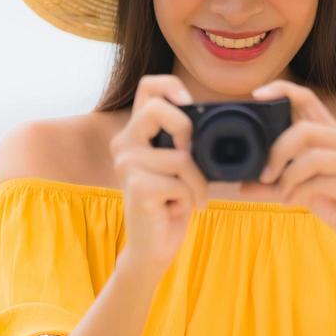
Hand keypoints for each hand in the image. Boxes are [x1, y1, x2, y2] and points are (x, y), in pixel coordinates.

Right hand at [108, 74, 207, 274]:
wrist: (153, 248)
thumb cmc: (171, 204)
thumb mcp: (180, 165)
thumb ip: (185, 140)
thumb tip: (212, 119)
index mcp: (134, 134)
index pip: (148, 87)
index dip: (172, 87)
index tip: (190, 105)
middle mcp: (123, 144)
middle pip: (157, 109)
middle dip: (186, 129)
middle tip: (191, 156)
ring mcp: (127, 165)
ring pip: (181, 157)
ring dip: (196, 183)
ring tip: (186, 198)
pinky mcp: (138, 187)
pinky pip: (182, 183)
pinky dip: (191, 199)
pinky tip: (176, 210)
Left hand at [235, 79, 335, 262]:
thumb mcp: (302, 192)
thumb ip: (274, 185)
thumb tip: (242, 184)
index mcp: (334, 134)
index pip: (308, 98)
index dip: (282, 91)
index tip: (257, 96)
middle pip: (304, 129)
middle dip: (276, 152)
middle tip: (264, 176)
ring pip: (312, 156)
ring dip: (288, 177)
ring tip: (281, 193)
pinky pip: (321, 182)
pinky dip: (299, 193)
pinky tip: (293, 202)